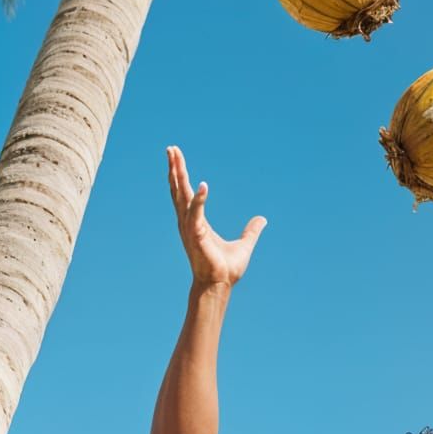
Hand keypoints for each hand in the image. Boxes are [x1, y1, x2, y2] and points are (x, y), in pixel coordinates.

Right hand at [168, 145, 264, 291]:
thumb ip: (251, 231)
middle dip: (174, 168)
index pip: (186, 193)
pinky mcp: (196, 234)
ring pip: (181, 195)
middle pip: (178, 189)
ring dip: (178, 175)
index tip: (176, 157)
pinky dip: (200, 199)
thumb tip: (262, 220)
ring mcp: (189, 227)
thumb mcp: (244, 244)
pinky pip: (196, 213)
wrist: (219, 286)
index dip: (180, 175)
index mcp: (196, 222)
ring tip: (174, 156)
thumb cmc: (226, 269)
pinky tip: (204, 185)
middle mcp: (188, 221)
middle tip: (170, 148)